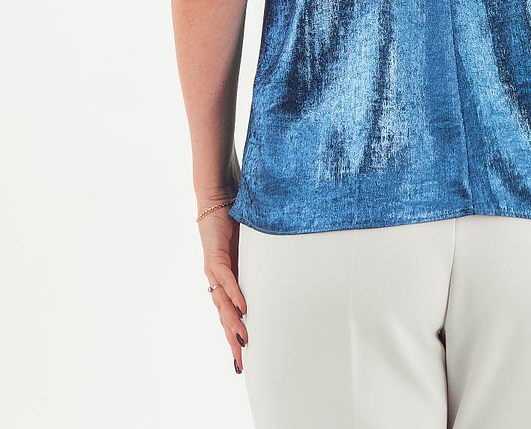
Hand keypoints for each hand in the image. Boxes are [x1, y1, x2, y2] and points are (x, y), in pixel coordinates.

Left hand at [198, 205, 247, 373]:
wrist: (218, 198)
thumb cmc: (236, 221)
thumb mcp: (252, 249)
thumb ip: (260, 263)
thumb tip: (285, 272)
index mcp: (227, 281)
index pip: (230, 315)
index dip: (236, 336)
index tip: (244, 358)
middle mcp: (217, 280)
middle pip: (224, 316)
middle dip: (233, 340)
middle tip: (242, 363)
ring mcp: (214, 269)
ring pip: (223, 302)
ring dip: (232, 322)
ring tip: (243, 339)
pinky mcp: (214, 255)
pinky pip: (225, 278)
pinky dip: (234, 293)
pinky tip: (242, 308)